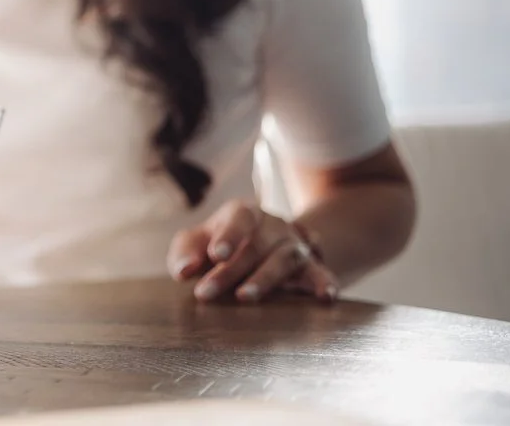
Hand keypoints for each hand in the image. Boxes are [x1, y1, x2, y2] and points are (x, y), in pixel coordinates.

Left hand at [169, 200, 337, 303]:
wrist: (258, 248)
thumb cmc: (218, 246)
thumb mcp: (197, 242)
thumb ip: (185, 252)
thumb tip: (183, 271)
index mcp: (245, 212)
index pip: (239, 217)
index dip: (228, 235)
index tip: (215, 254)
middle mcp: (274, 225)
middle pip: (257, 245)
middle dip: (230, 270)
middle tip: (206, 294)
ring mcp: (295, 246)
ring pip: (285, 259)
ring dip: (265, 279)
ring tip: (245, 298)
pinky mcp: (311, 268)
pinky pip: (321, 273)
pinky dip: (325, 283)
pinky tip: (326, 297)